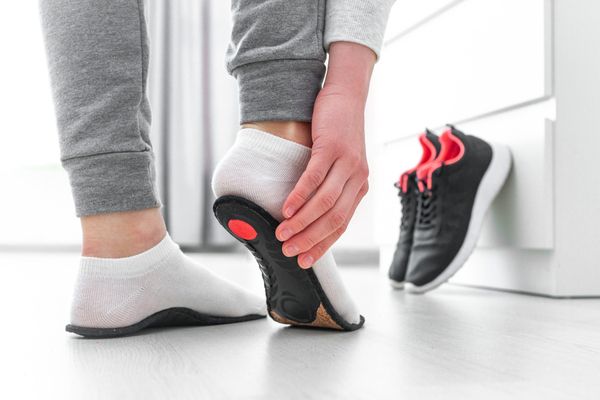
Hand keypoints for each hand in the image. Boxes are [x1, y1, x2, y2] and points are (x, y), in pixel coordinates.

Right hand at [275, 42, 375, 268]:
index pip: (340, 226)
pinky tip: (286, 209)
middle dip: (309, 239)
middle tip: (288, 251)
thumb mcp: (339, 165)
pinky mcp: (333, 148)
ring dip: (302, 222)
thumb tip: (304, 214)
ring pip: (325, 203)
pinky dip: (299, 196)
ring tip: (282, 233)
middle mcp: (358, 179)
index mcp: (359, 188)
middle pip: (334, 219)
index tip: (304, 260)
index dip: (322, 245)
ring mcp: (347, 164)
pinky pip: (314, 178)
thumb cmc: (337, 133)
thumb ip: (329, 188)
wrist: (346, 97)